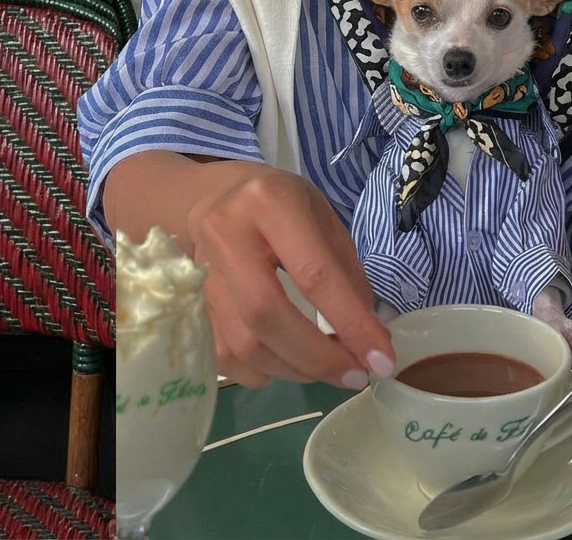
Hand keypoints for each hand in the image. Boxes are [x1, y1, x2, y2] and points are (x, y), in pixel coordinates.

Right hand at [185, 161, 395, 387]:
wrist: (218, 195)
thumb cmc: (283, 205)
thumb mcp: (324, 219)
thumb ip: (347, 275)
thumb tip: (369, 338)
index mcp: (270, 202)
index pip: (314, 275)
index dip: (351, 324)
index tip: (381, 359)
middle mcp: (226, 234)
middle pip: (267, 314)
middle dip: (318, 357)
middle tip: (355, 376)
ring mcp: (200, 272)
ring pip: (243, 343)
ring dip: (294, 369)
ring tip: (328, 369)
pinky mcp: (190, 302)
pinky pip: (223, 355)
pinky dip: (263, 371)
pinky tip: (289, 363)